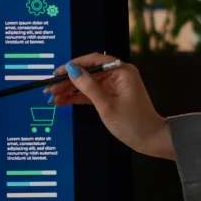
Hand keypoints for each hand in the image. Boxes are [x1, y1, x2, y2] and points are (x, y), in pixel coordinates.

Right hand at [46, 53, 173, 159]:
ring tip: (53, 97)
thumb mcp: (107, 105)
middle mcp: (118, 74)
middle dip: (68, 81)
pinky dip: (77, 97)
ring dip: (70, 90)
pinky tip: (63, 101)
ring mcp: (114, 85)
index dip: (73, 66)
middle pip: (88, 72)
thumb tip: (72, 70)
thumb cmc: (134, 123)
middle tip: (50, 88)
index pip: (93, 61)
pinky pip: (91, 93)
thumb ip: (88, 86)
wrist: (150, 140)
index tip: (58, 73)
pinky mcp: (111, 96)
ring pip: (87, 83)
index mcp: (121, 71)